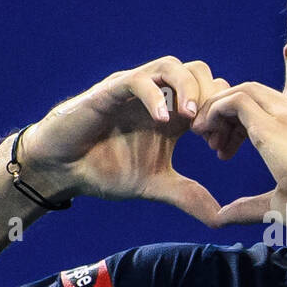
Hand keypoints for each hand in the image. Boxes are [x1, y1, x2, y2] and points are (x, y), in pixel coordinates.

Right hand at [18, 57, 231, 225]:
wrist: (64, 168)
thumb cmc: (107, 169)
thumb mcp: (156, 186)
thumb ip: (189, 197)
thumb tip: (221, 220)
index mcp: (174, 114)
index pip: (211, 94)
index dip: (222, 118)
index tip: (220, 149)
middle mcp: (158, 96)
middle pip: (199, 71)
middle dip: (211, 99)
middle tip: (208, 134)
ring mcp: (135, 90)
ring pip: (171, 66)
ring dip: (188, 88)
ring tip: (192, 119)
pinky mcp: (111, 91)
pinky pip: (138, 80)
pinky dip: (155, 96)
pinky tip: (163, 121)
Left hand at [191, 81, 286, 224]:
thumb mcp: (277, 203)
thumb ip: (248, 205)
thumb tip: (222, 216)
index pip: (264, 105)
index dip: (237, 122)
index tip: (223, 150)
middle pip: (251, 92)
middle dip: (224, 112)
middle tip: (208, 141)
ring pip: (242, 91)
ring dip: (217, 109)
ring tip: (203, 136)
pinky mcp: (273, 125)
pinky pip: (236, 101)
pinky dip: (215, 110)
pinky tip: (206, 133)